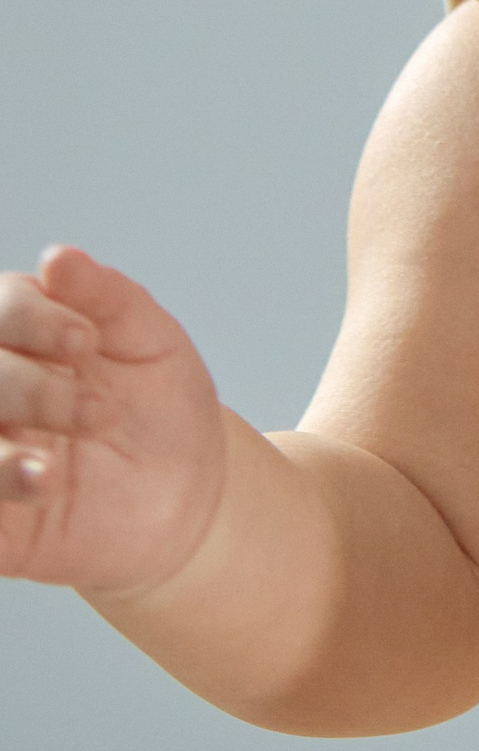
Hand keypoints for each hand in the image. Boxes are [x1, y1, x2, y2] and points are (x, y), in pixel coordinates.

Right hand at [0, 247, 225, 596]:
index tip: (86, 342)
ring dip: (0, 441)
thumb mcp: (149, 342)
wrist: (188, 493)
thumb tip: (57, 257)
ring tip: (58, 467)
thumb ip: (105, 296)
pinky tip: (39, 483)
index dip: (29, 318)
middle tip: (96, 410)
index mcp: (26, 338)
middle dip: (26, 386)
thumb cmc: (161, 405)